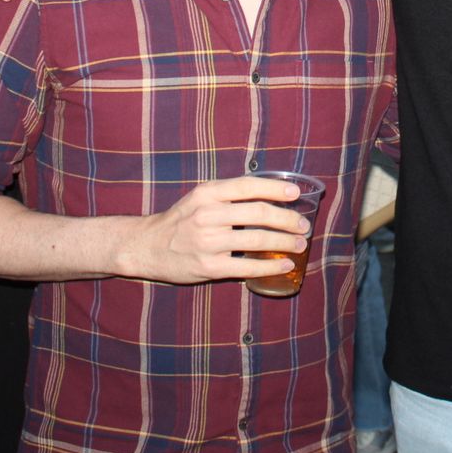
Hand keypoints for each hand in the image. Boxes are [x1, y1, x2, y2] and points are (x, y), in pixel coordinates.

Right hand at [111, 176, 312, 285]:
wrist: (147, 246)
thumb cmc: (181, 220)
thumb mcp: (200, 197)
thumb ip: (229, 194)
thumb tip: (271, 194)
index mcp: (208, 193)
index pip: (249, 185)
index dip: (276, 188)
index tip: (296, 193)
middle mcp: (208, 214)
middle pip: (259, 213)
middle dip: (288, 219)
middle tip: (304, 225)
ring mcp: (208, 241)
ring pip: (257, 239)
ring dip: (285, 242)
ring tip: (300, 243)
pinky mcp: (209, 266)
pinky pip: (247, 266)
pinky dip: (270, 265)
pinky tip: (285, 264)